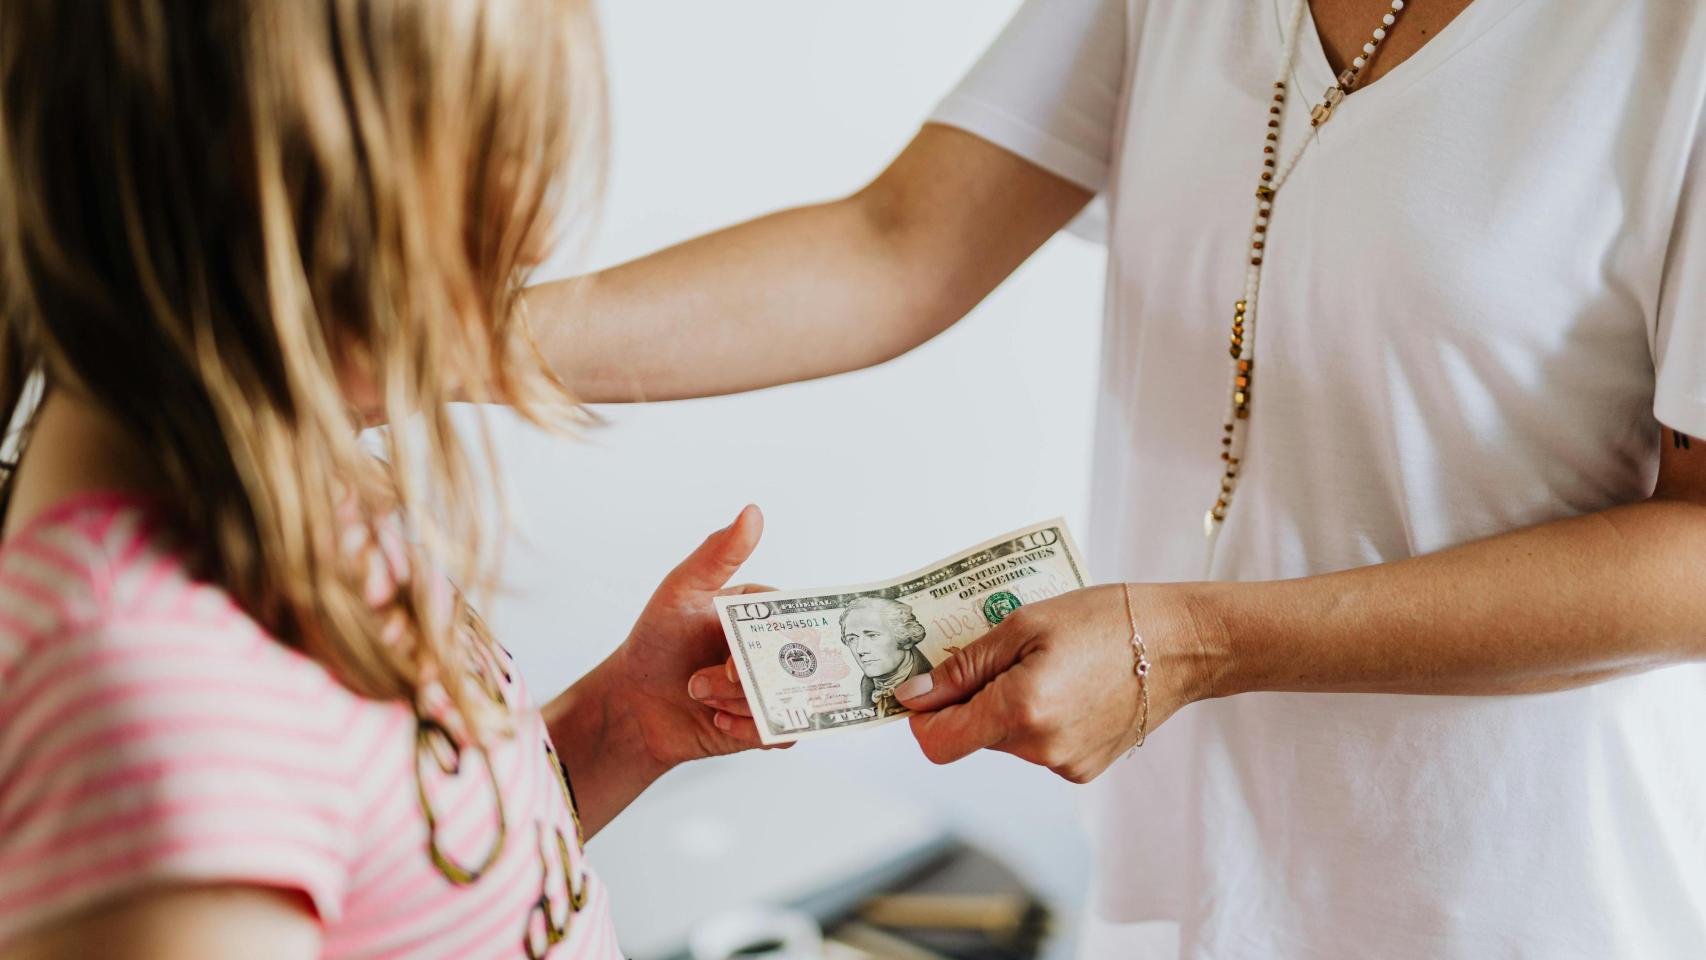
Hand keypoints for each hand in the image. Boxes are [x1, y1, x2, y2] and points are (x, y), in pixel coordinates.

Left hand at [611, 505, 782, 768]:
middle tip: (722, 675)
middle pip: (797, 663)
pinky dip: (748, 729)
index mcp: (762, 613)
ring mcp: (772, 688)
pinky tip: (716, 718)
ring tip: (703, 694)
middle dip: (754, 674)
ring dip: (742, 702)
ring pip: (789, 700)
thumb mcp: (682, 590)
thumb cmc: (656, 641)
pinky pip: (782, 734)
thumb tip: (753, 512)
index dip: (777, 637)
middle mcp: (773, 649)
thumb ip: (718, 554)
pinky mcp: (766, 724)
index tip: (742, 651)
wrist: (633, 704)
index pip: (795, 619)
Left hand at [895, 583, 1221, 782]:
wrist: (1181, 643)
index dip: (922, 717)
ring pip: (1005, 740)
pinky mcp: (1084, 768)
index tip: (927, 686)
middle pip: (972, 735)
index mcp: (1020, 710)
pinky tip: (1070, 686)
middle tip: (1003, 653)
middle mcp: (1040, 749)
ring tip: (1047, 665)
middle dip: (973, 699)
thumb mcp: (1024, 624)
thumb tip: (914, 694)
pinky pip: (1038, 746)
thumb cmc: (1106, 620)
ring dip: (1007, 706)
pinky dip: (1038, 718)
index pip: (939, 742)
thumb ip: (963, 666)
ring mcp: (1064, 765)